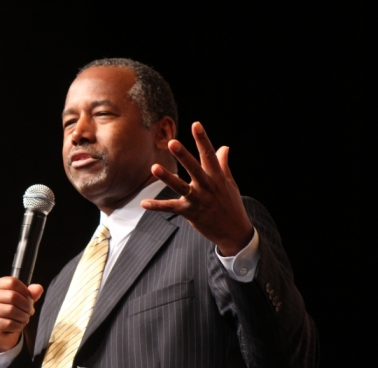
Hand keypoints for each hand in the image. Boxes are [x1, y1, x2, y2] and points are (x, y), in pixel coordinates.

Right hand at [0, 277, 43, 353]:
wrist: (0, 332)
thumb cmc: (11, 311)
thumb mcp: (21, 300)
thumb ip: (30, 293)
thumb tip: (39, 288)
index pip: (12, 282)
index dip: (25, 290)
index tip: (30, 299)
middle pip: (12, 296)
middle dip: (26, 305)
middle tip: (30, 311)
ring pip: (11, 311)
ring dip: (23, 316)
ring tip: (25, 318)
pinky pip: (9, 323)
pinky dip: (18, 325)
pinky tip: (19, 325)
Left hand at [141, 122, 253, 255]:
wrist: (235, 232)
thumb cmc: (231, 205)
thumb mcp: (230, 184)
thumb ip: (223, 165)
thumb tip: (224, 147)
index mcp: (217, 177)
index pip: (210, 155)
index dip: (203, 139)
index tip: (196, 125)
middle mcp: (208, 187)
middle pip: (194, 168)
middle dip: (184, 155)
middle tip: (172, 142)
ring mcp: (198, 200)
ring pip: (180, 187)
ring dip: (167, 178)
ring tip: (154, 167)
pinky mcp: (190, 213)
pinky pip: (171, 208)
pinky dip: (157, 206)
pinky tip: (143, 204)